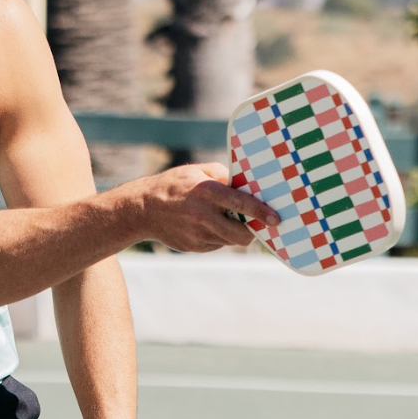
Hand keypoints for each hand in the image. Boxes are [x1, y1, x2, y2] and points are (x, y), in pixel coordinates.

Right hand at [136, 161, 277, 251]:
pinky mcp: (193, 247)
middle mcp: (203, 215)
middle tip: (255, 225)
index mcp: (206, 192)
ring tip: (223, 220)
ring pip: (229, 241)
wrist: (142, 208)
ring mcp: (197, 234)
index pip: (241, 204)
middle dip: (252, 232)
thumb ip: (223, 176)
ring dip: (233, 233)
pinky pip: (216, 244)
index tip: (275, 219)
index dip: (261, 213)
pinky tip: (205, 225)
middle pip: (240, 234)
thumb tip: (247, 185)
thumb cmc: (174, 185)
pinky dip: (217, 237)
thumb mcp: (197, 171)